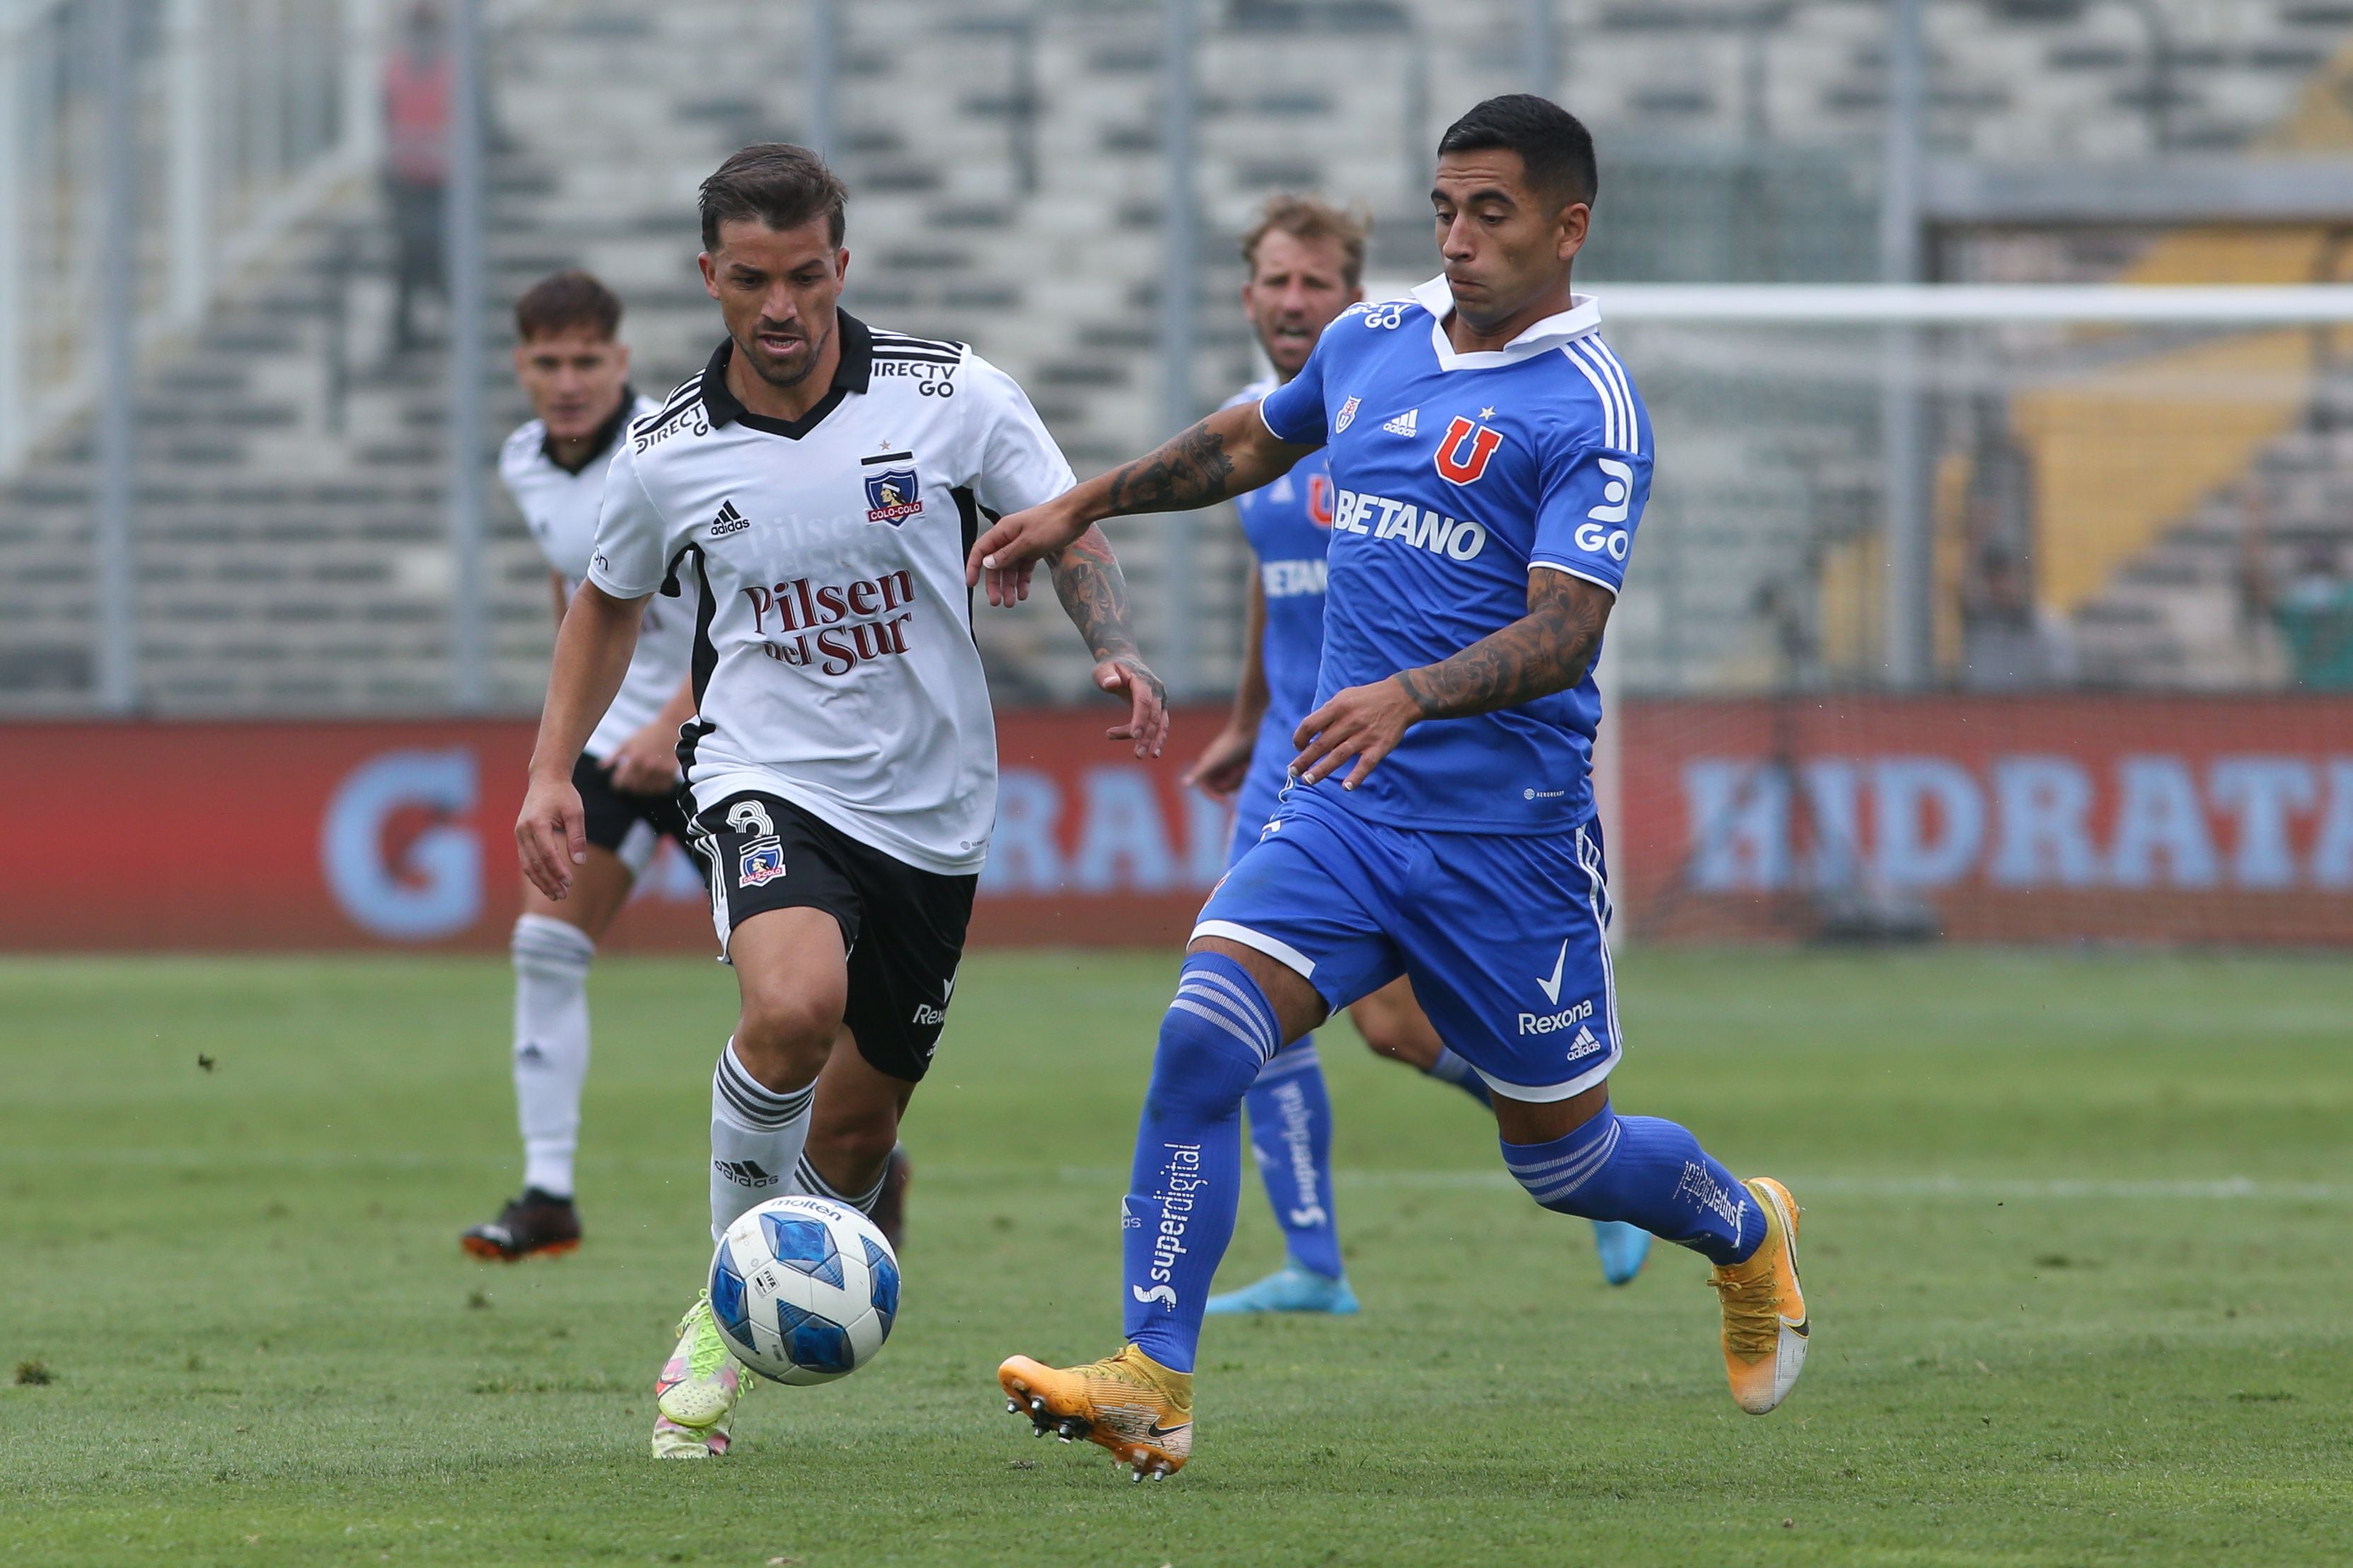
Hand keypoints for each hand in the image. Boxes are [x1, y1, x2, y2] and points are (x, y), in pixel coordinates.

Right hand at [516, 773, 587, 899]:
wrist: (545, 779)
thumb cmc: (563, 794)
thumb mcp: (575, 812)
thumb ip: (577, 837)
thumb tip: (579, 863)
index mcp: (537, 823)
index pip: (547, 854)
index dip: (558, 870)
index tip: (569, 882)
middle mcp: (523, 830)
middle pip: (535, 863)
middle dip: (549, 882)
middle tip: (563, 895)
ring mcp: (519, 834)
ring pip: (527, 864)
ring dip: (541, 881)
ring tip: (556, 895)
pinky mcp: (520, 836)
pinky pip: (525, 859)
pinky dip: (535, 873)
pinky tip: (547, 883)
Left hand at [605, 719, 680, 794]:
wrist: (671, 728)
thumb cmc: (648, 734)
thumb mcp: (628, 743)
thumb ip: (613, 756)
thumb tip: (600, 767)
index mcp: (634, 759)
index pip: (620, 781)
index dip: (617, 784)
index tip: (617, 784)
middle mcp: (646, 766)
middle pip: (633, 787)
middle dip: (629, 786)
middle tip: (630, 782)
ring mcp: (659, 771)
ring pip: (646, 790)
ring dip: (642, 788)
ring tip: (641, 781)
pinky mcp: (670, 773)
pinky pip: (661, 788)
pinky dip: (656, 787)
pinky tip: (654, 780)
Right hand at [967, 497, 1091, 606]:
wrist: (1076, 514)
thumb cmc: (1052, 523)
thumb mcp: (1027, 542)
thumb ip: (1006, 554)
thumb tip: (986, 563)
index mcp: (1003, 531)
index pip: (981, 550)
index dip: (974, 567)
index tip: (971, 584)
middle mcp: (1010, 537)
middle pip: (996, 563)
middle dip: (995, 583)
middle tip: (996, 602)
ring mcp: (1022, 543)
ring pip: (1010, 568)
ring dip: (1009, 585)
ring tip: (1011, 603)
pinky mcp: (1035, 548)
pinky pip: (1024, 567)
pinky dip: (1023, 580)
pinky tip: (1024, 593)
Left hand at [1096, 654, 1169, 758]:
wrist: (1124, 663)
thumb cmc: (1110, 668)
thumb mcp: (1103, 670)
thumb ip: (1106, 676)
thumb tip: (1111, 684)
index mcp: (1143, 680)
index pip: (1144, 701)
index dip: (1140, 719)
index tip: (1134, 736)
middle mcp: (1157, 690)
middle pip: (1154, 716)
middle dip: (1147, 736)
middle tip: (1137, 755)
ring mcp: (1161, 699)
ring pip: (1161, 724)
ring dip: (1154, 741)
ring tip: (1143, 756)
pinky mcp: (1160, 708)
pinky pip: (1158, 725)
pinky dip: (1153, 738)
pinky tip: (1144, 750)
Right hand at [1180, 723, 1254, 801]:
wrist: (1250, 729)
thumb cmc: (1231, 745)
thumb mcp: (1214, 762)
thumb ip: (1199, 773)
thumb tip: (1184, 784)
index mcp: (1207, 765)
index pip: (1207, 788)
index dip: (1213, 795)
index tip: (1224, 801)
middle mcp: (1217, 766)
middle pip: (1224, 787)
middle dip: (1232, 783)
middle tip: (1238, 769)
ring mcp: (1230, 764)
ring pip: (1235, 783)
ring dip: (1241, 778)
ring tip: (1245, 766)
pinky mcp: (1242, 763)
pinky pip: (1243, 777)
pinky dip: (1247, 774)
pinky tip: (1249, 764)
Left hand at [1291, 676, 1419, 790]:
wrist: (1401, 697)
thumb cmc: (1366, 699)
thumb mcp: (1344, 697)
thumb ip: (1327, 714)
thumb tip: (1310, 735)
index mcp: (1337, 706)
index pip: (1309, 725)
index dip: (1299, 738)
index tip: (1298, 747)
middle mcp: (1349, 721)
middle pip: (1320, 744)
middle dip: (1304, 760)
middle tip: (1293, 771)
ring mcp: (1365, 735)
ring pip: (1338, 756)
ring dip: (1321, 771)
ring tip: (1308, 780)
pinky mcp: (1380, 746)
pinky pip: (1366, 764)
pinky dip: (1356, 776)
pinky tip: (1346, 787)